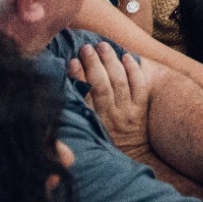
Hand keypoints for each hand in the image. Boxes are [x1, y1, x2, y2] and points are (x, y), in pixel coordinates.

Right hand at [69, 42, 150, 160]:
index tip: (72, 61)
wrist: (130, 155)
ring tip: (103, 46)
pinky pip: (140, 86)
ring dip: (111, 61)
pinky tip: (126, 56)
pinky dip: (134, 70)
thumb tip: (60, 91)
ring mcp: (128, 112)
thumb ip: (77, 114)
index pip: (85, 96)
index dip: (78, 77)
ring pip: (120, 82)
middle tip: (86, 48)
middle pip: (103, 85)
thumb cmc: (101, 142)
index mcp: (94, 122)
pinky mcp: (141, 108)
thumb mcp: (86, 133)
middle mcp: (112, 117)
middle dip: (94, 64)